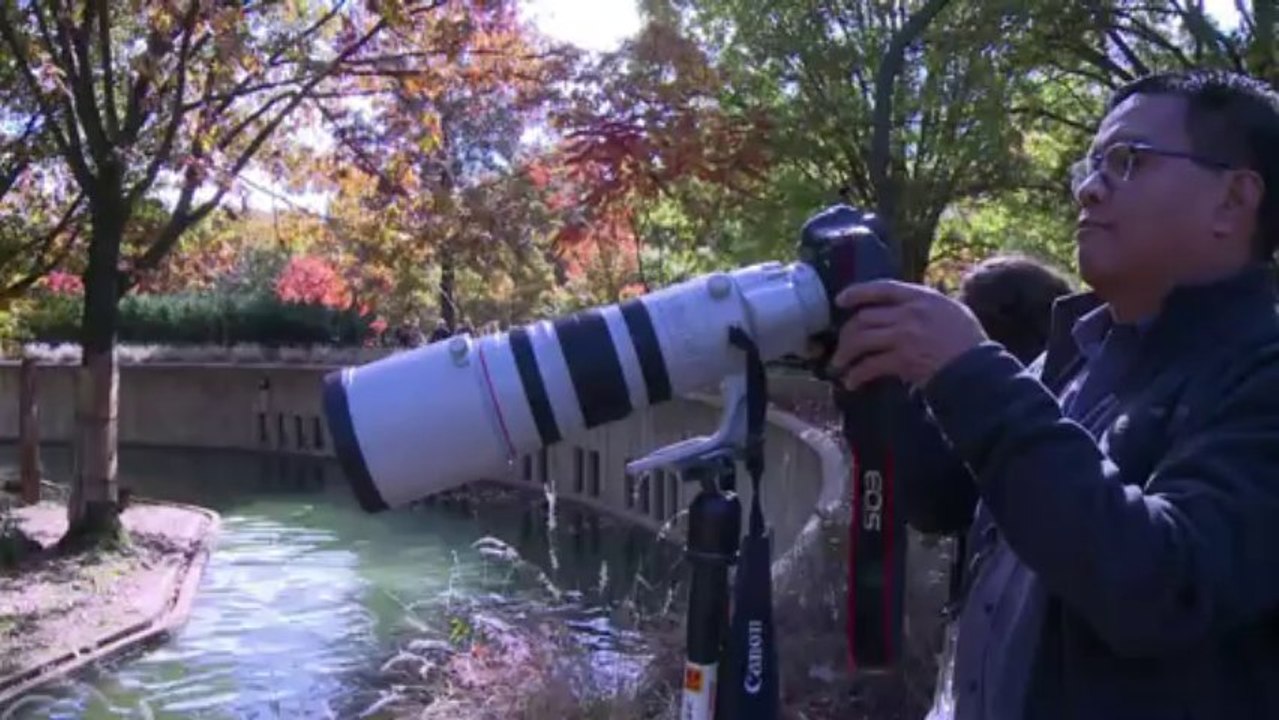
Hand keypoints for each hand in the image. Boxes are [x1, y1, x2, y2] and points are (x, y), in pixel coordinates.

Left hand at [830, 280, 986, 390]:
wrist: (978, 368)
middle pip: (865, 317)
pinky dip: (857, 374)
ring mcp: (905, 335)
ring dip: (846, 354)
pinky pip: (870, 365)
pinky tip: (852, 382)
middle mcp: (910, 313)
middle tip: (841, 349)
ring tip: (840, 366)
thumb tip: (901, 308)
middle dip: (847, 334)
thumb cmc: (968, 341)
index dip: (858, 292)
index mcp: (922, 297)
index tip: (840, 300)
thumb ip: (924, 306)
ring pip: (862, 339)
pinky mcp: (902, 359)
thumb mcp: (950, 311)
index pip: (882, 288)